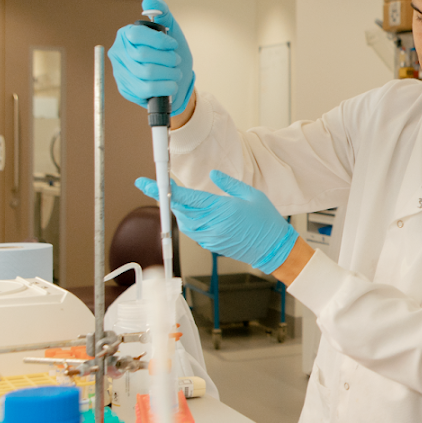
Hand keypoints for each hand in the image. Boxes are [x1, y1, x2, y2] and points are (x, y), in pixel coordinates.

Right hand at [110, 0, 195, 114]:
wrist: (177, 80)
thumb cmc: (172, 53)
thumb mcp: (172, 30)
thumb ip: (163, 13)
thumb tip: (149, 1)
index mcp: (126, 34)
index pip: (138, 35)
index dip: (160, 41)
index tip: (173, 45)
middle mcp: (118, 52)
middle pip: (143, 56)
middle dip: (168, 59)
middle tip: (176, 61)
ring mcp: (119, 71)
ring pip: (147, 73)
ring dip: (169, 74)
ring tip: (175, 73)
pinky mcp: (125, 89)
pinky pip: (146, 89)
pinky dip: (165, 87)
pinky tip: (171, 85)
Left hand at [135, 170, 296, 272]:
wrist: (275, 248)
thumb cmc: (267, 221)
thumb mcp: (252, 195)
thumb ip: (229, 184)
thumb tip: (212, 174)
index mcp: (222, 209)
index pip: (185, 197)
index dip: (164, 190)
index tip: (146, 183)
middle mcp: (212, 224)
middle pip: (179, 210)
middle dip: (167, 199)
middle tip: (158, 188)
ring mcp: (210, 237)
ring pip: (183, 222)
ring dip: (177, 211)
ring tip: (177, 199)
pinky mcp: (211, 245)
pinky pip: (192, 232)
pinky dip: (188, 221)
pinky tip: (193, 214)